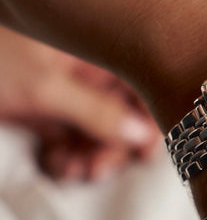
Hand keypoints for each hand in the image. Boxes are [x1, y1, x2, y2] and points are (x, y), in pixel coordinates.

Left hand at [0, 26, 158, 180]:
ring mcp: (67, 89)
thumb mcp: (43, 86)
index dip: (150, 118)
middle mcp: (88, 68)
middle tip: (97, 169)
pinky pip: (71, 136)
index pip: (142, 82)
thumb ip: (97, 111)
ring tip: (72, 171)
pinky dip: (68, 154)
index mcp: (96, 48)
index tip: (145, 152)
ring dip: (90, 155)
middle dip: (113, 145)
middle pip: (123, 111)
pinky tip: (57, 165)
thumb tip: (141, 134)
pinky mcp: (46, 109)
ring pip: (98, 128)